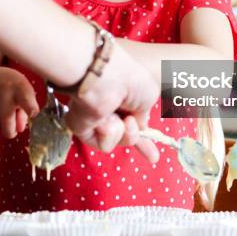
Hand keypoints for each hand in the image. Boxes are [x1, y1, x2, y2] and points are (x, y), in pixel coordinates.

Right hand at [0, 67, 38, 137]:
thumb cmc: (16, 92)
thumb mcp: (25, 99)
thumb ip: (25, 114)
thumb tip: (19, 128)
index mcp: (22, 87)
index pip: (26, 99)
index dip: (30, 108)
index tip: (33, 113)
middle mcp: (5, 85)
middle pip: (6, 119)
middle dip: (9, 131)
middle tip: (11, 132)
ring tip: (0, 116)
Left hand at [64, 42, 159, 162]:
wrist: (105, 78)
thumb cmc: (128, 80)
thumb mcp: (149, 95)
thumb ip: (144, 115)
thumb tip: (138, 126)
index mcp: (124, 98)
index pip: (135, 122)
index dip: (145, 139)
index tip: (153, 157)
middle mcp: (109, 108)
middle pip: (124, 135)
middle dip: (135, 140)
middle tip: (140, 137)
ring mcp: (96, 118)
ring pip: (118, 141)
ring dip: (126, 132)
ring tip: (120, 116)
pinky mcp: (83, 128)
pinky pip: (104, 144)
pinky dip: (110, 133)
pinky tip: (105, 119)